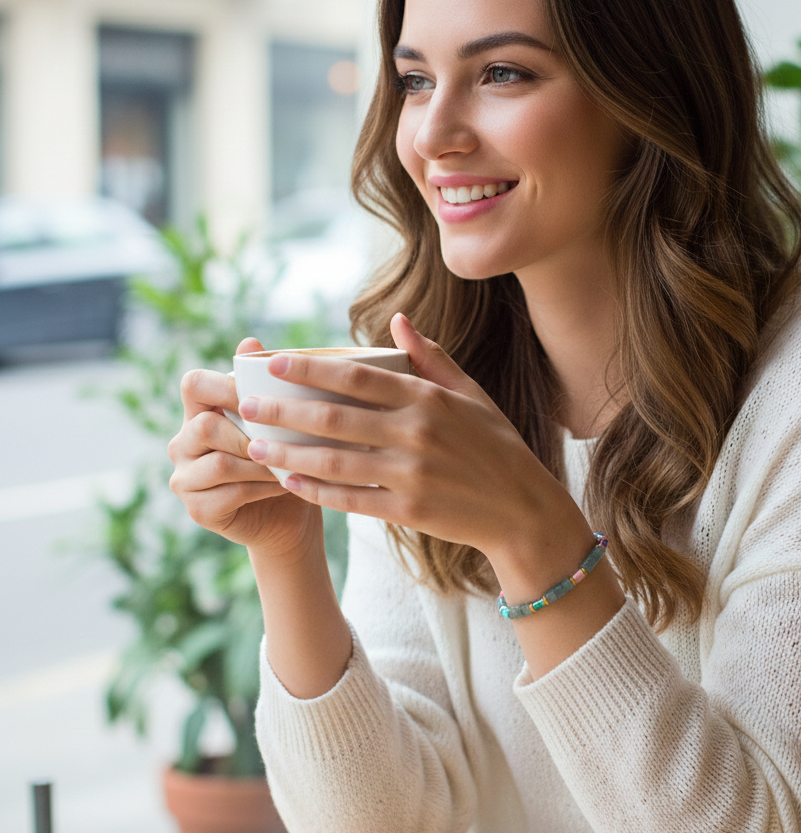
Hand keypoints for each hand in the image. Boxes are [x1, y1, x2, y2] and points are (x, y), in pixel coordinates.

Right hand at [168, 337, 321, 557]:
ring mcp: (185, 478)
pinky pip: (229, 492)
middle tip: (285, 438)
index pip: (193, 383)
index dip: (226, 386)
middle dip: (251, 432)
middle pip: (205, 425)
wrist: (291, 513)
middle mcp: (183, 443)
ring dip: (263, 462)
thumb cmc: (285, 456)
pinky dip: (264, 487)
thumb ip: (263, 383)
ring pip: (219, 462)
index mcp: (199, 412)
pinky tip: (286, 484)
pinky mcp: (198, 510)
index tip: (262, 397)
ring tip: (292, 462)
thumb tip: (250, 340)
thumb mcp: (280, 418)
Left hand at [237, 315, 589, 564]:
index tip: (273, 364)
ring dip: (287, 454)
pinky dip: (314, 491)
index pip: (356, 377)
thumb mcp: (472, 394)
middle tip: (246, 406)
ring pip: (332, 462)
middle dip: (282, 411)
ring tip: (255, 447)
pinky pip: (349, 499)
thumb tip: (398, 321)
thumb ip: (432, 358)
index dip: (310, 369)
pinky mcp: (407, 511)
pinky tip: (288, 483)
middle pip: (333, 418)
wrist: (523, 509)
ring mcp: (410, 474)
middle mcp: (415, 433)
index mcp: (428, 398)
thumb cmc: (496, 445)